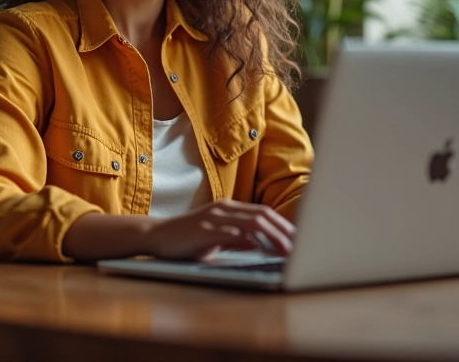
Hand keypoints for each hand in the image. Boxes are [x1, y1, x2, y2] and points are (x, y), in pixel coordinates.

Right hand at [143, 199, 295, 260]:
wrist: (157, 236)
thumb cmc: (188, 239)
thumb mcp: (217, 236)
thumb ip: (238, 238)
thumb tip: (261, 246)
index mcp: (229, 208)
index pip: (264, 213)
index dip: (284, 225)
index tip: (300, 239)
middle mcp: (224, 208)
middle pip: (262, 215)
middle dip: (284, 231)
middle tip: (300, 247)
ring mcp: (214, 217)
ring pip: (251, 223)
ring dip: (272, 237)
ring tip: (286, 251)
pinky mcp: (203, 230)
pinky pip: (230, 233)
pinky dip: (248, 241)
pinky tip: (259, 250)